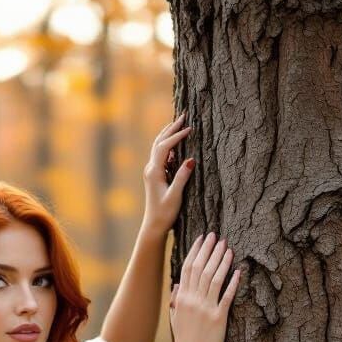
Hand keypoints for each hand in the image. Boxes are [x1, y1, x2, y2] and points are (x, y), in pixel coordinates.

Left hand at [140, 111, 194, 236]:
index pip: (165, 147)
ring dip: (168, 134)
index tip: (190, 128)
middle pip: (159, 142)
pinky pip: (161, 155)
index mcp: (154, 172)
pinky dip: (168, 145)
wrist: (154, 225)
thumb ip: (182, 177)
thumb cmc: (165, 213)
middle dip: (172, 128)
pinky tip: (176, 143)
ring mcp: (151, 172)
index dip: (177, 136)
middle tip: (184, 115)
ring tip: (179, 123)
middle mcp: (150, 169)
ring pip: (158, 147)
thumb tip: (190, 159)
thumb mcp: (175, 196)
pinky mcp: (155, 176)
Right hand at [168, 232, 240, 341]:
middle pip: (201, 269)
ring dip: (222, 261)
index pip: (188, 268)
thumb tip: (177, 284)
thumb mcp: (176, 320)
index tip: (202, 238)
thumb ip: (176, 301)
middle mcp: (192, 301)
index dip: (196, 251)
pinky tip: (238, 270)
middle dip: (209, 250)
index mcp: (181, 299)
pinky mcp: (219, 318)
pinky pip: (227, 296)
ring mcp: (206, 308)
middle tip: (217, 236)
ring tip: (228, 247)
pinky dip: (233, 282)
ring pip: (214, 278)